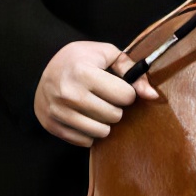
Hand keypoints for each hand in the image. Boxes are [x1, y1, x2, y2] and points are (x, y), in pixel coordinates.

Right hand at [33, 40, 159, 146]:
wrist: (43, 69)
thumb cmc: (80, 59)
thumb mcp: (105, 54)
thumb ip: (132, 71)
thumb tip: (152, 96)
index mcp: (83, 71)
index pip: (125, 96)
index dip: (127, 91)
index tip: (118, 86)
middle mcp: (69, 93)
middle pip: (114, 116)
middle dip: (116, 107)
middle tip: (106, 97)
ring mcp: (59, 111)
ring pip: (102, 132)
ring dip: (104, 121)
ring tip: (96, 107)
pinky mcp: (53, 126)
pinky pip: (85, 141)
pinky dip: (89, 132)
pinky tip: (84, 116)